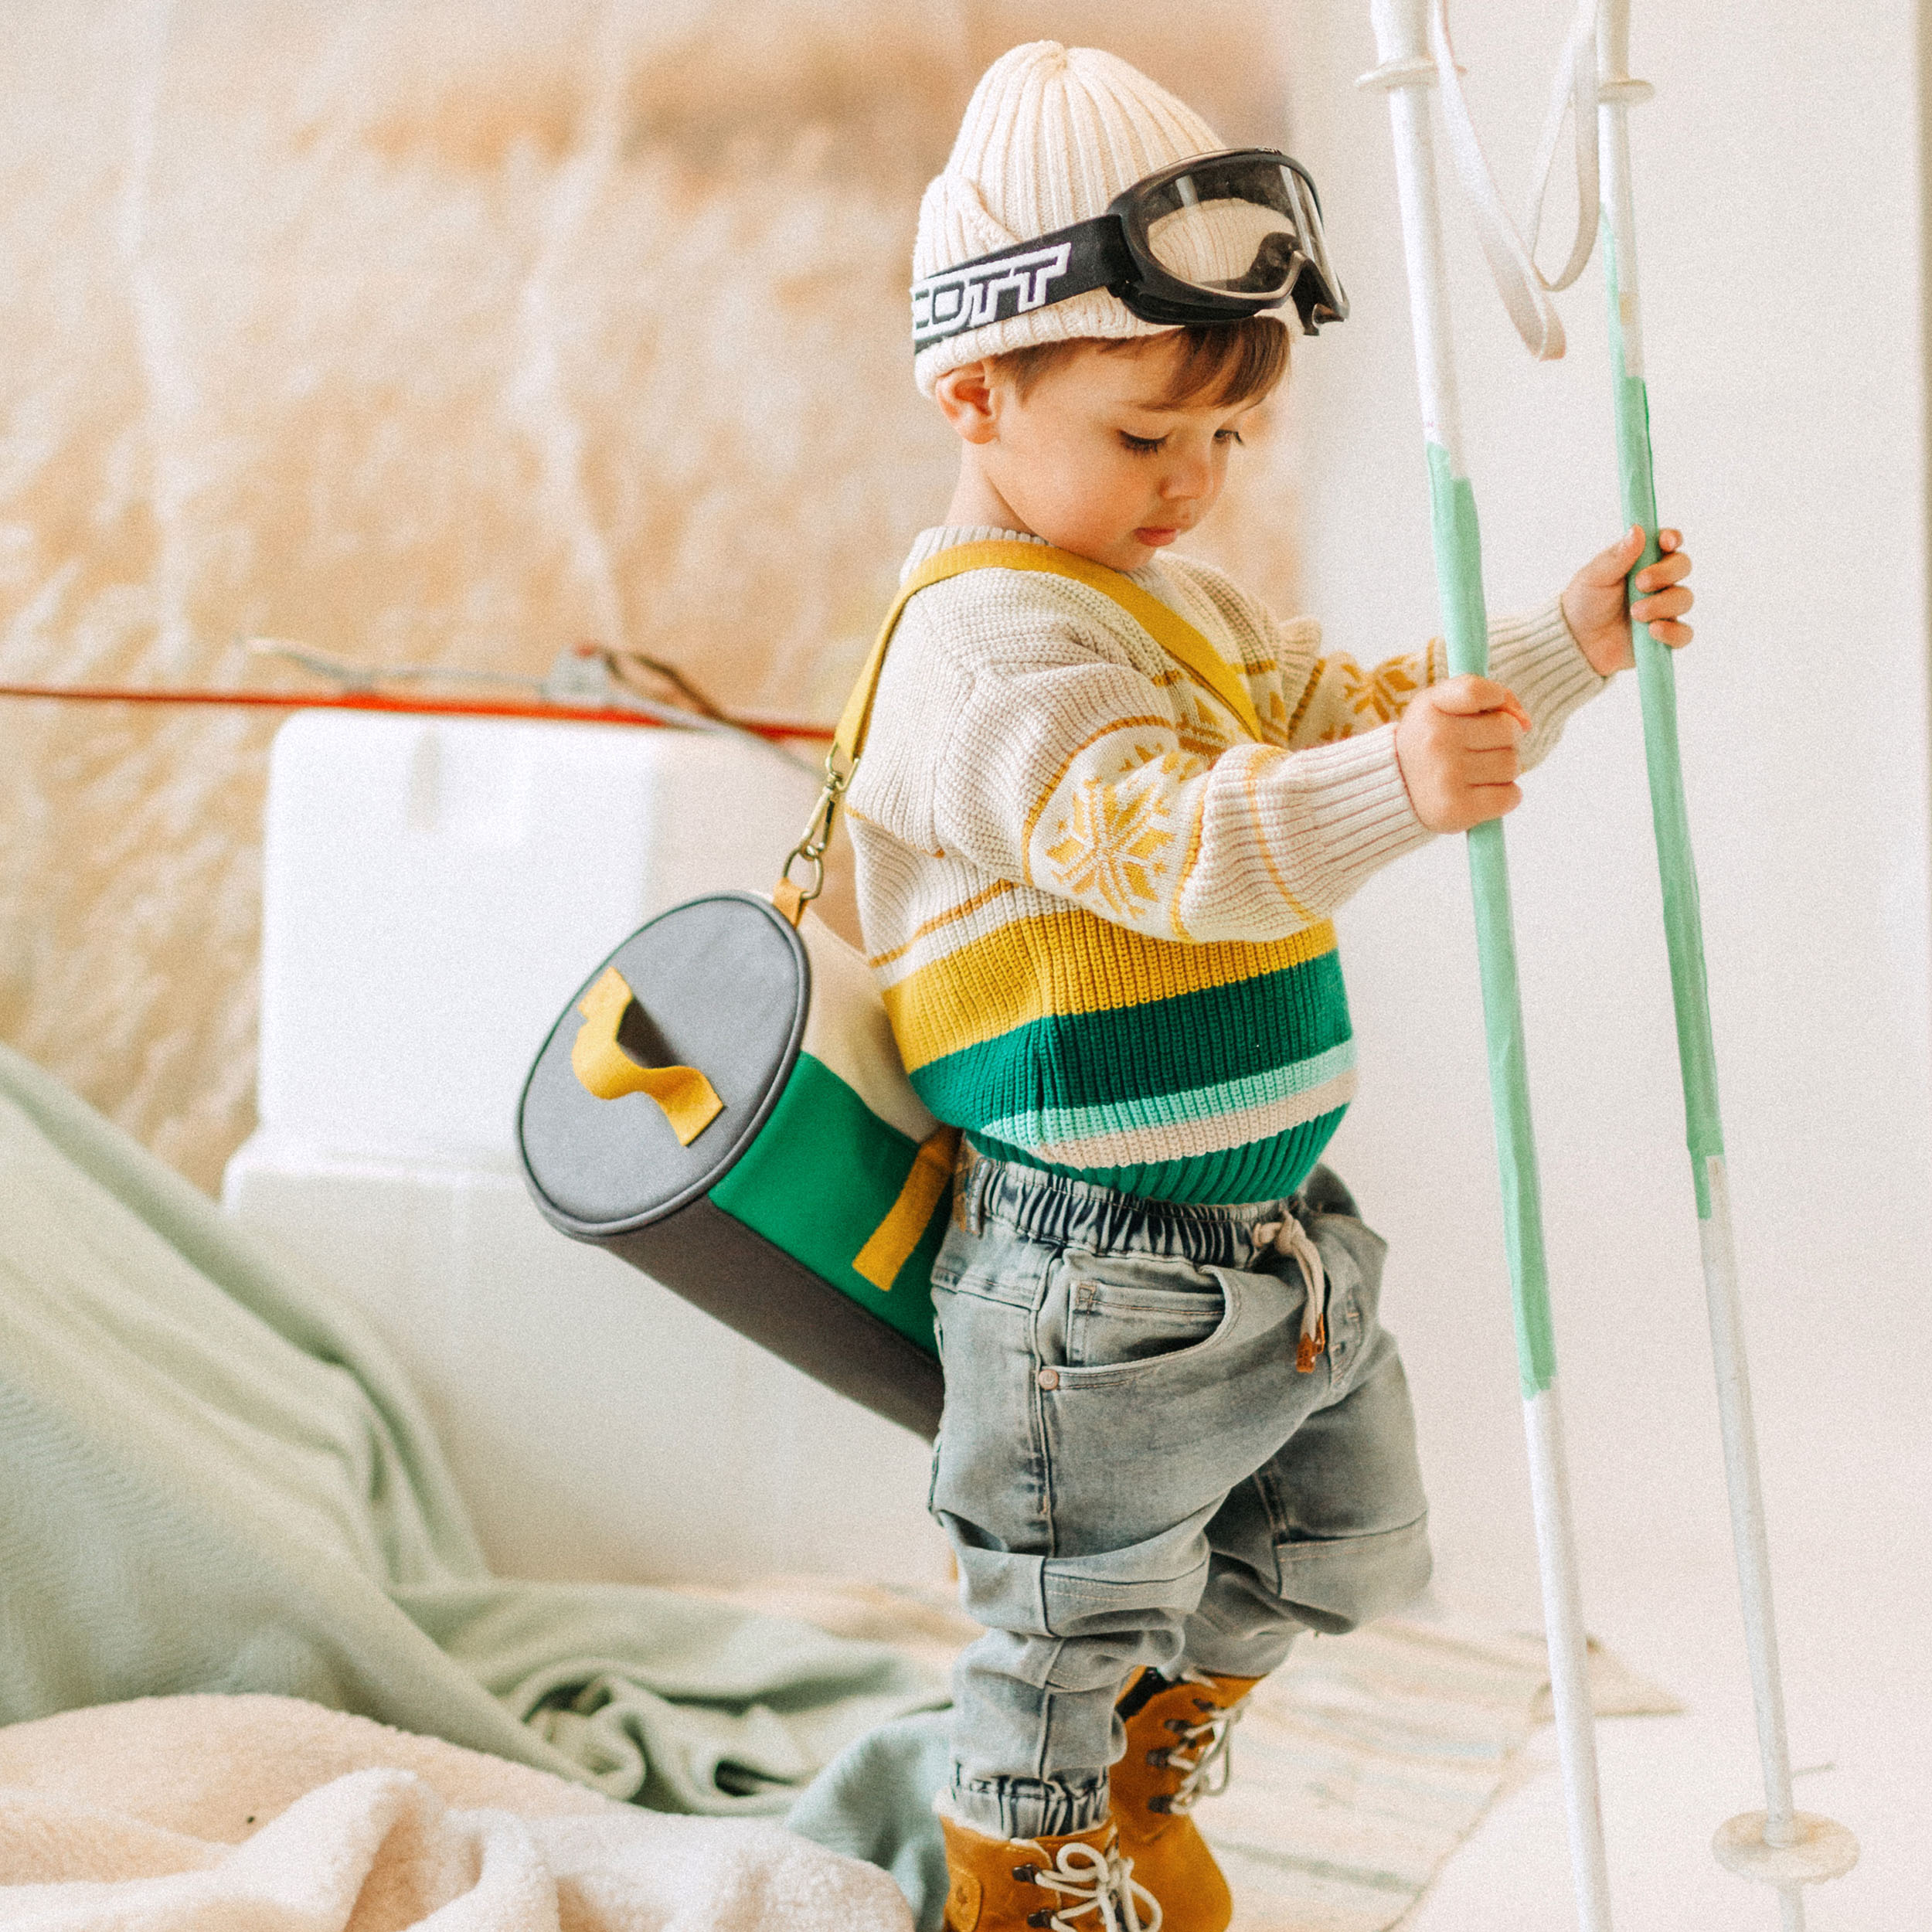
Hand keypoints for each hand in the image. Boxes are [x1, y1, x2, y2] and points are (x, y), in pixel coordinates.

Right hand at [1394, 675, 1530, 832]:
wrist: (1393, 790)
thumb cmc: (1429, 743)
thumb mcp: (1442, 705)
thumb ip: (1489, 697)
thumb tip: (1526, 723)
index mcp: (1430, 708)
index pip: (1479, 690)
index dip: (1497, 699)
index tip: (1488, 713)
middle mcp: (1436, 740)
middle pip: (1509, 730)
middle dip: (1503, 741)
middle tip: (1478, 750)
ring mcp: (1445, 777)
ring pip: (1512, 765)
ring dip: (1502, 771)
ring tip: (1475, 774)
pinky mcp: (1455, 809)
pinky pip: (1510, 796)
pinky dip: (1504, 796)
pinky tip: (1482, 793)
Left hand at [1561, 524, 1694, 675]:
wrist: (1576, 643)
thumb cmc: (1584, 603)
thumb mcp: (1593, 577)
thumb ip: (1617, 557)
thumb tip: (1637, 530)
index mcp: (1641, 560)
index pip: (1668, 542)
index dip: (1672, 539)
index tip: (1666, 542)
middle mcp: (1658, 582)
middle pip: (1682, 566)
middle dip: (1666, 572)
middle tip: (1640, 583)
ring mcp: (1663, 608)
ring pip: (1684, 599)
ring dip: (1663, 604)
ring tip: (1635, 613)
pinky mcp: (1664, 636)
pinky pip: (1684, 634)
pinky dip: (1673, 631)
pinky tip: (1653, 630)